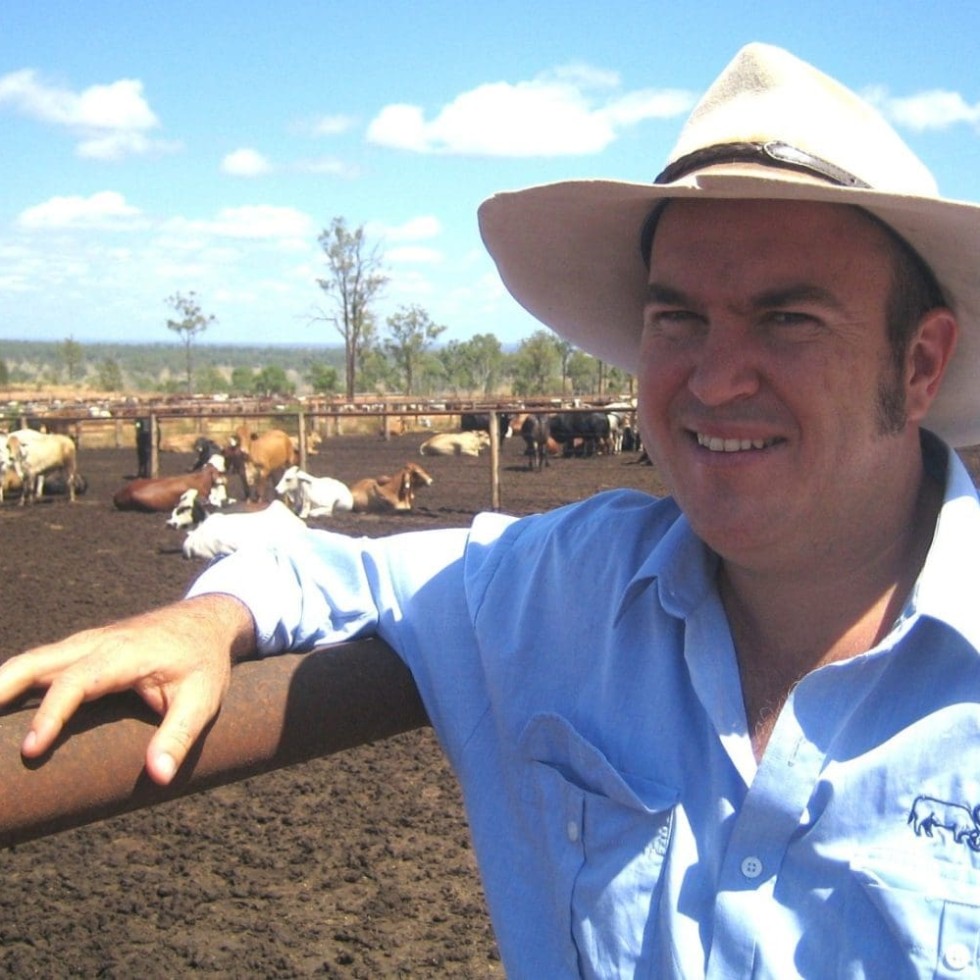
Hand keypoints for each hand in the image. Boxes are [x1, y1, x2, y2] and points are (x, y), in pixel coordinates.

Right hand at [0, 595, 255, 784]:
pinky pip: (39, 663)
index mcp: (123, 654)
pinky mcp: (81, 650)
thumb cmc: (204, 662)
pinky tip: (1, 704)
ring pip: (32, 660)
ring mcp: (85, 643)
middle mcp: (96, 643)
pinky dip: (13, 681)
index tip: (31, 749)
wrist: (207, 621)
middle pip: (36, 662)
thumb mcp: (203, 699)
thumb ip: (181, 736)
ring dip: (1, 684)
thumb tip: (158, 777)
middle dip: (0, 688)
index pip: (76, 682)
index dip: (51, 714)